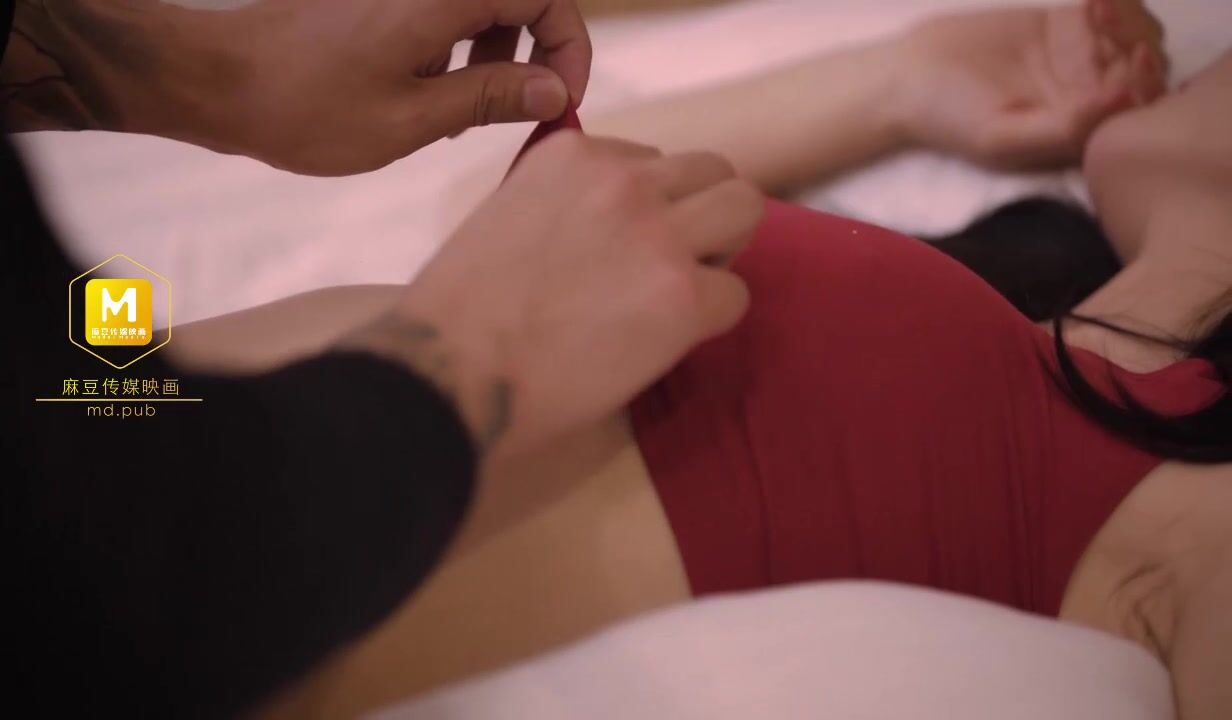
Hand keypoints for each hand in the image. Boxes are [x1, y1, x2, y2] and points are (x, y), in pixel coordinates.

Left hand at [3, 0, 590, 174]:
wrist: (219, 82)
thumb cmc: (307, 107)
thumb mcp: (412, 118)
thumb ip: (492, 97)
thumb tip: (557, 89)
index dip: (569, 48)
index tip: (562, 99)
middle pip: (520, 0)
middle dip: (532, 56)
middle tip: (513, 113)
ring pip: (485, 9)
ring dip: (493, 61)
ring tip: (458, 116)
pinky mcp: (384, 5)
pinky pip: (446, 17)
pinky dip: (456, 57)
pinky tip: (427, 100)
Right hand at [347, 133, 762, 452]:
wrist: (446, 373)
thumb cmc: (458, 317)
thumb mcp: (505, 218)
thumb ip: (565, 205)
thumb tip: (608, 229)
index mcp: (571, 155)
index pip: (651, 162)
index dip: (647, 210)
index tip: (618, 252)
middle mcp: (620, 179)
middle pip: (712, 170)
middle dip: (702, 216)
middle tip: (671, 267)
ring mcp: (656, 233)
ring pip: (744, 209)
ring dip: (722, 252)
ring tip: (681, 295)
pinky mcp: (681, 294)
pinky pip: (735, 295)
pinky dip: (709, 321)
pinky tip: (662, 343)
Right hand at [891, 0, 1167, 168]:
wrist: (910, 78)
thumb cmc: (949, 121)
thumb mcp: (1001, 139)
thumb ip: (1062, 130)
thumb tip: (1123, 103)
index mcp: (1079, 138)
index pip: (1136, 116)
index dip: (1145, 88)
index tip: (1128, 62)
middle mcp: (1088, 101)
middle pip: (1146, 73)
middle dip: (1140, 47)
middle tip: (1106, 27)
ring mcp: (1080, 61)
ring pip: (1136, 38)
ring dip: (1130, 21)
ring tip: (1095, 10)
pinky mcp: (1067, 27)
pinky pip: (1111, 13)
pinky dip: (1116, 3)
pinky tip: (1091, 2)